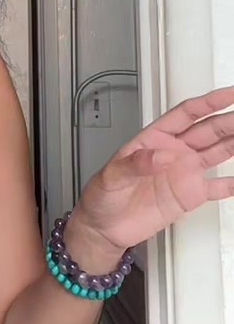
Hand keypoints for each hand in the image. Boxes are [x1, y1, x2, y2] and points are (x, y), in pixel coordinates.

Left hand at [75, 86, 233, 252]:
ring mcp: (184, 173)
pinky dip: (231, 183)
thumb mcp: (111, 175)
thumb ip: (135, 164)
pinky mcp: (189, 196)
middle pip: (208, 130)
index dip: (209, 102)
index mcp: (155, 138)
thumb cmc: (103, 195)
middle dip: (229, 120)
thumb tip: (160, 156)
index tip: (229, 95)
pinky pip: (216, 187)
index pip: (187, 114)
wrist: (104, 228)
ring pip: (217, 152)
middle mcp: (174, 152)